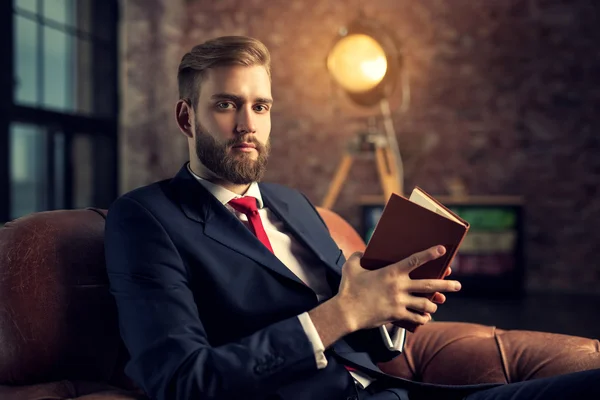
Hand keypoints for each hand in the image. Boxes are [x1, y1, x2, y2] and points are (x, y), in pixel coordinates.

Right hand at [335, 246, 460, 331]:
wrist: (346, 312)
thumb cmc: (348, 288)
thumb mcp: (351, 267)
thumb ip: (358, 257)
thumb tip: (362, 253)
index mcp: (391, 272)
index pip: (415, 260)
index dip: (430, 254)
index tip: (442, 249)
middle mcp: (399, 287)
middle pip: (429, 285)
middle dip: (447, 285)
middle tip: (458, 285)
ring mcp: (400, 302)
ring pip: (426, 303)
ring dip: (434, 304)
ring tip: (437, 303)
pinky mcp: (397, 315)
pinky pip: (416, 317)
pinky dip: (423, 318)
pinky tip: (426, 317)